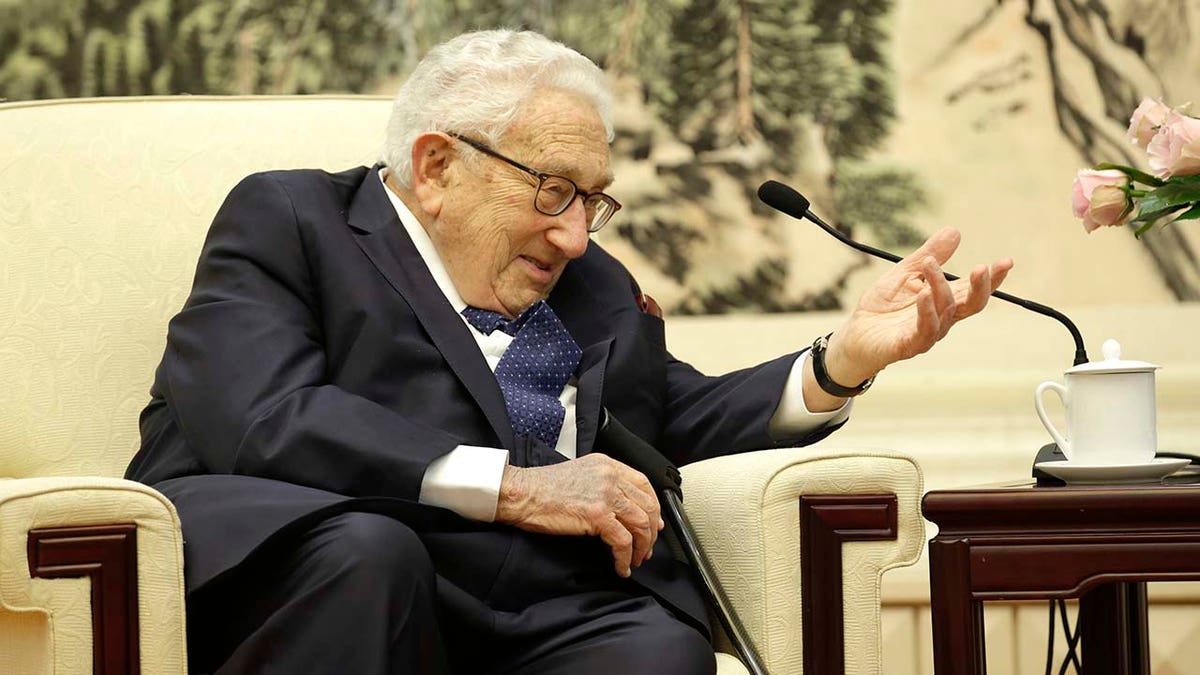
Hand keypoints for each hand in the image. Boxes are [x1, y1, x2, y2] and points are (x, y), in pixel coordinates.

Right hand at [495, 454, 663, 577]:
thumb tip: (622, 510)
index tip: (654, 523)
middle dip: (651, 532)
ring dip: (641, 547)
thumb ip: (602, 485)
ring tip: (635, 560)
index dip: (653, 507)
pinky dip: (625, 558)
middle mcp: (610, 476)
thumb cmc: (542, 488)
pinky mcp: (597, 514)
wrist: (521, 493)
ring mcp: (605, 494)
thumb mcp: (580, 475)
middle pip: (647, 505)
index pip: (644, 484)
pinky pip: (623, 541)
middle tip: (647, 548)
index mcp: (607, 465)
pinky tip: (620, 566)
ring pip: (641, 524)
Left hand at [824, 227, 1013, 385]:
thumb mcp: (904, 273)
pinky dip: (926, 312)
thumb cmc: (882, 307)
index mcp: (944, 300)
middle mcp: (942, 318)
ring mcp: (927, 333)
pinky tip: (923, 294)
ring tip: (930, 265)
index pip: (974, 289)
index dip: (992, 278)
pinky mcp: (908, 345)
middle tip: (982, 267)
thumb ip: (929, 255)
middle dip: (981, 287)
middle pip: (971, 305)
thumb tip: (955, 231)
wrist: (856, 335)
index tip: (1007, 261)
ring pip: (946, 312)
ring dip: (940, 287)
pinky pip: (924, 331)